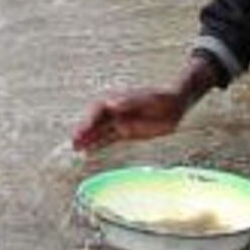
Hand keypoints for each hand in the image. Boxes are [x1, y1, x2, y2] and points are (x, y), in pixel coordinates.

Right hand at [72, 89, 186, 151]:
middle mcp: (115, 111)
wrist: (175, 105)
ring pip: (100, 131)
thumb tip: (111, 104)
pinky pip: (109, 139)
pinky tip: (89, 150)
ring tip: (76, 148)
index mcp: (118, 100)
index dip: (89, 120)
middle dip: (84, 131)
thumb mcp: (147, 99)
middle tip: (74, 142)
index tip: (83, 129)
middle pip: (96, 122)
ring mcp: (119, 121)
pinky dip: (99, 144)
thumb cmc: (162, 99)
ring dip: (88, 139)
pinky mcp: (125, 132)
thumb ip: (129, 102)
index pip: (99, 110)